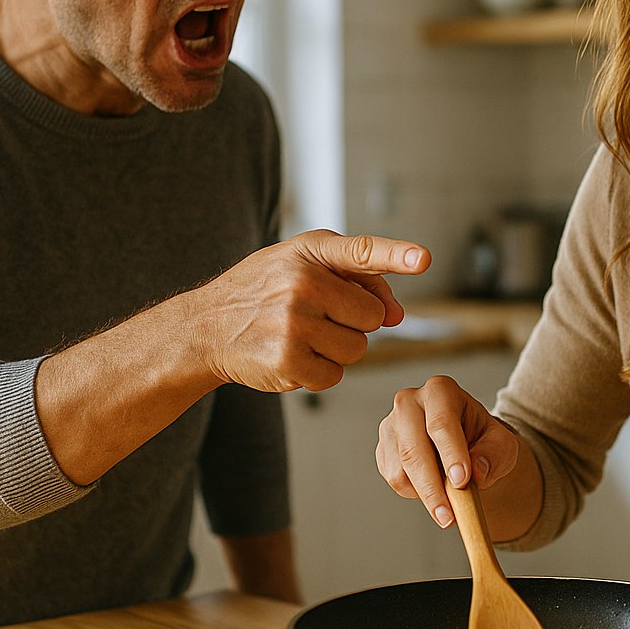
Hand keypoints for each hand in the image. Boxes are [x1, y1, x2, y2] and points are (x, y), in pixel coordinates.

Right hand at [188, 229, 429, 393]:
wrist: (206, 326)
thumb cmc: (265, 290)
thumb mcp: (302, 264)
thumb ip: (358, 279)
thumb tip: (397, 315)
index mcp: (309, 252)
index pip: (361, 252)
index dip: (395, 255)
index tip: (423, 259)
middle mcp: (302, 284)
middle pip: (371, 316)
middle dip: (354, 321)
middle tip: (317, 316)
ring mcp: (294, 324)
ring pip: (357, 349)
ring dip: (338, 349)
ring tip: (302, 335)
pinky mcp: (287, 361)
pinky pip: (334, 376)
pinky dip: (319, 372)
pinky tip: (292, 356)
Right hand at [376, 375, 522, 528]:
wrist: (466, 444)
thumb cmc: (483, 439)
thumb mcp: (501, 444)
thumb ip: (493, 455)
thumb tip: (476, 472)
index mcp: (441, 390)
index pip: (441, 422)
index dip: (451, 453)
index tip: (461, 481)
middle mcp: (409, 402)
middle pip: (413, 448)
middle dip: (432, 487)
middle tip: (449, 516)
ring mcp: (391, 425)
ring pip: (400, 469)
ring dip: (425, 494)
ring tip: (449, 504)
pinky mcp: (383, 449)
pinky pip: (394, 479)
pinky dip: (415, 492)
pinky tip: (433, 487)